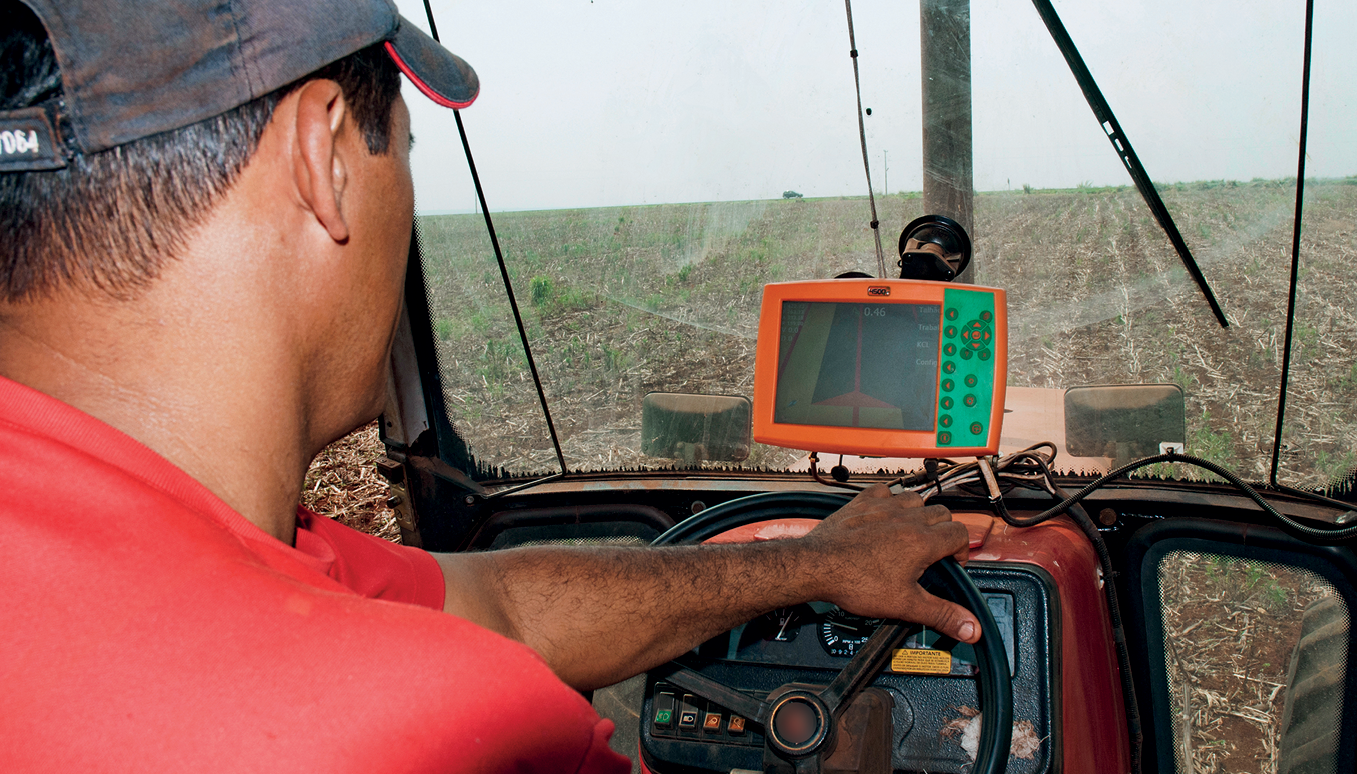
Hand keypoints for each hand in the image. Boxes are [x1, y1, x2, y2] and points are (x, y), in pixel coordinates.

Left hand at [798, 484, 979, 642]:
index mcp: (921, 541)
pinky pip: (884, 490)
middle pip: (942, 514)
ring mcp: (882, 508)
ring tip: (913, 533)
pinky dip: (890, 500)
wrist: (816, 566)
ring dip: (920, 513)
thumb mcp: (905, 605)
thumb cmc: (854, 582)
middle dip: (944, 531)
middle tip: (934, 551)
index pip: (960, 534)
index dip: (961, 550)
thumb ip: (941, 614)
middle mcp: (905, 518)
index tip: (952, 563)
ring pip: (915, 499)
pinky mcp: (861, 504)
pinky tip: (886, 515)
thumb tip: (970, 627)